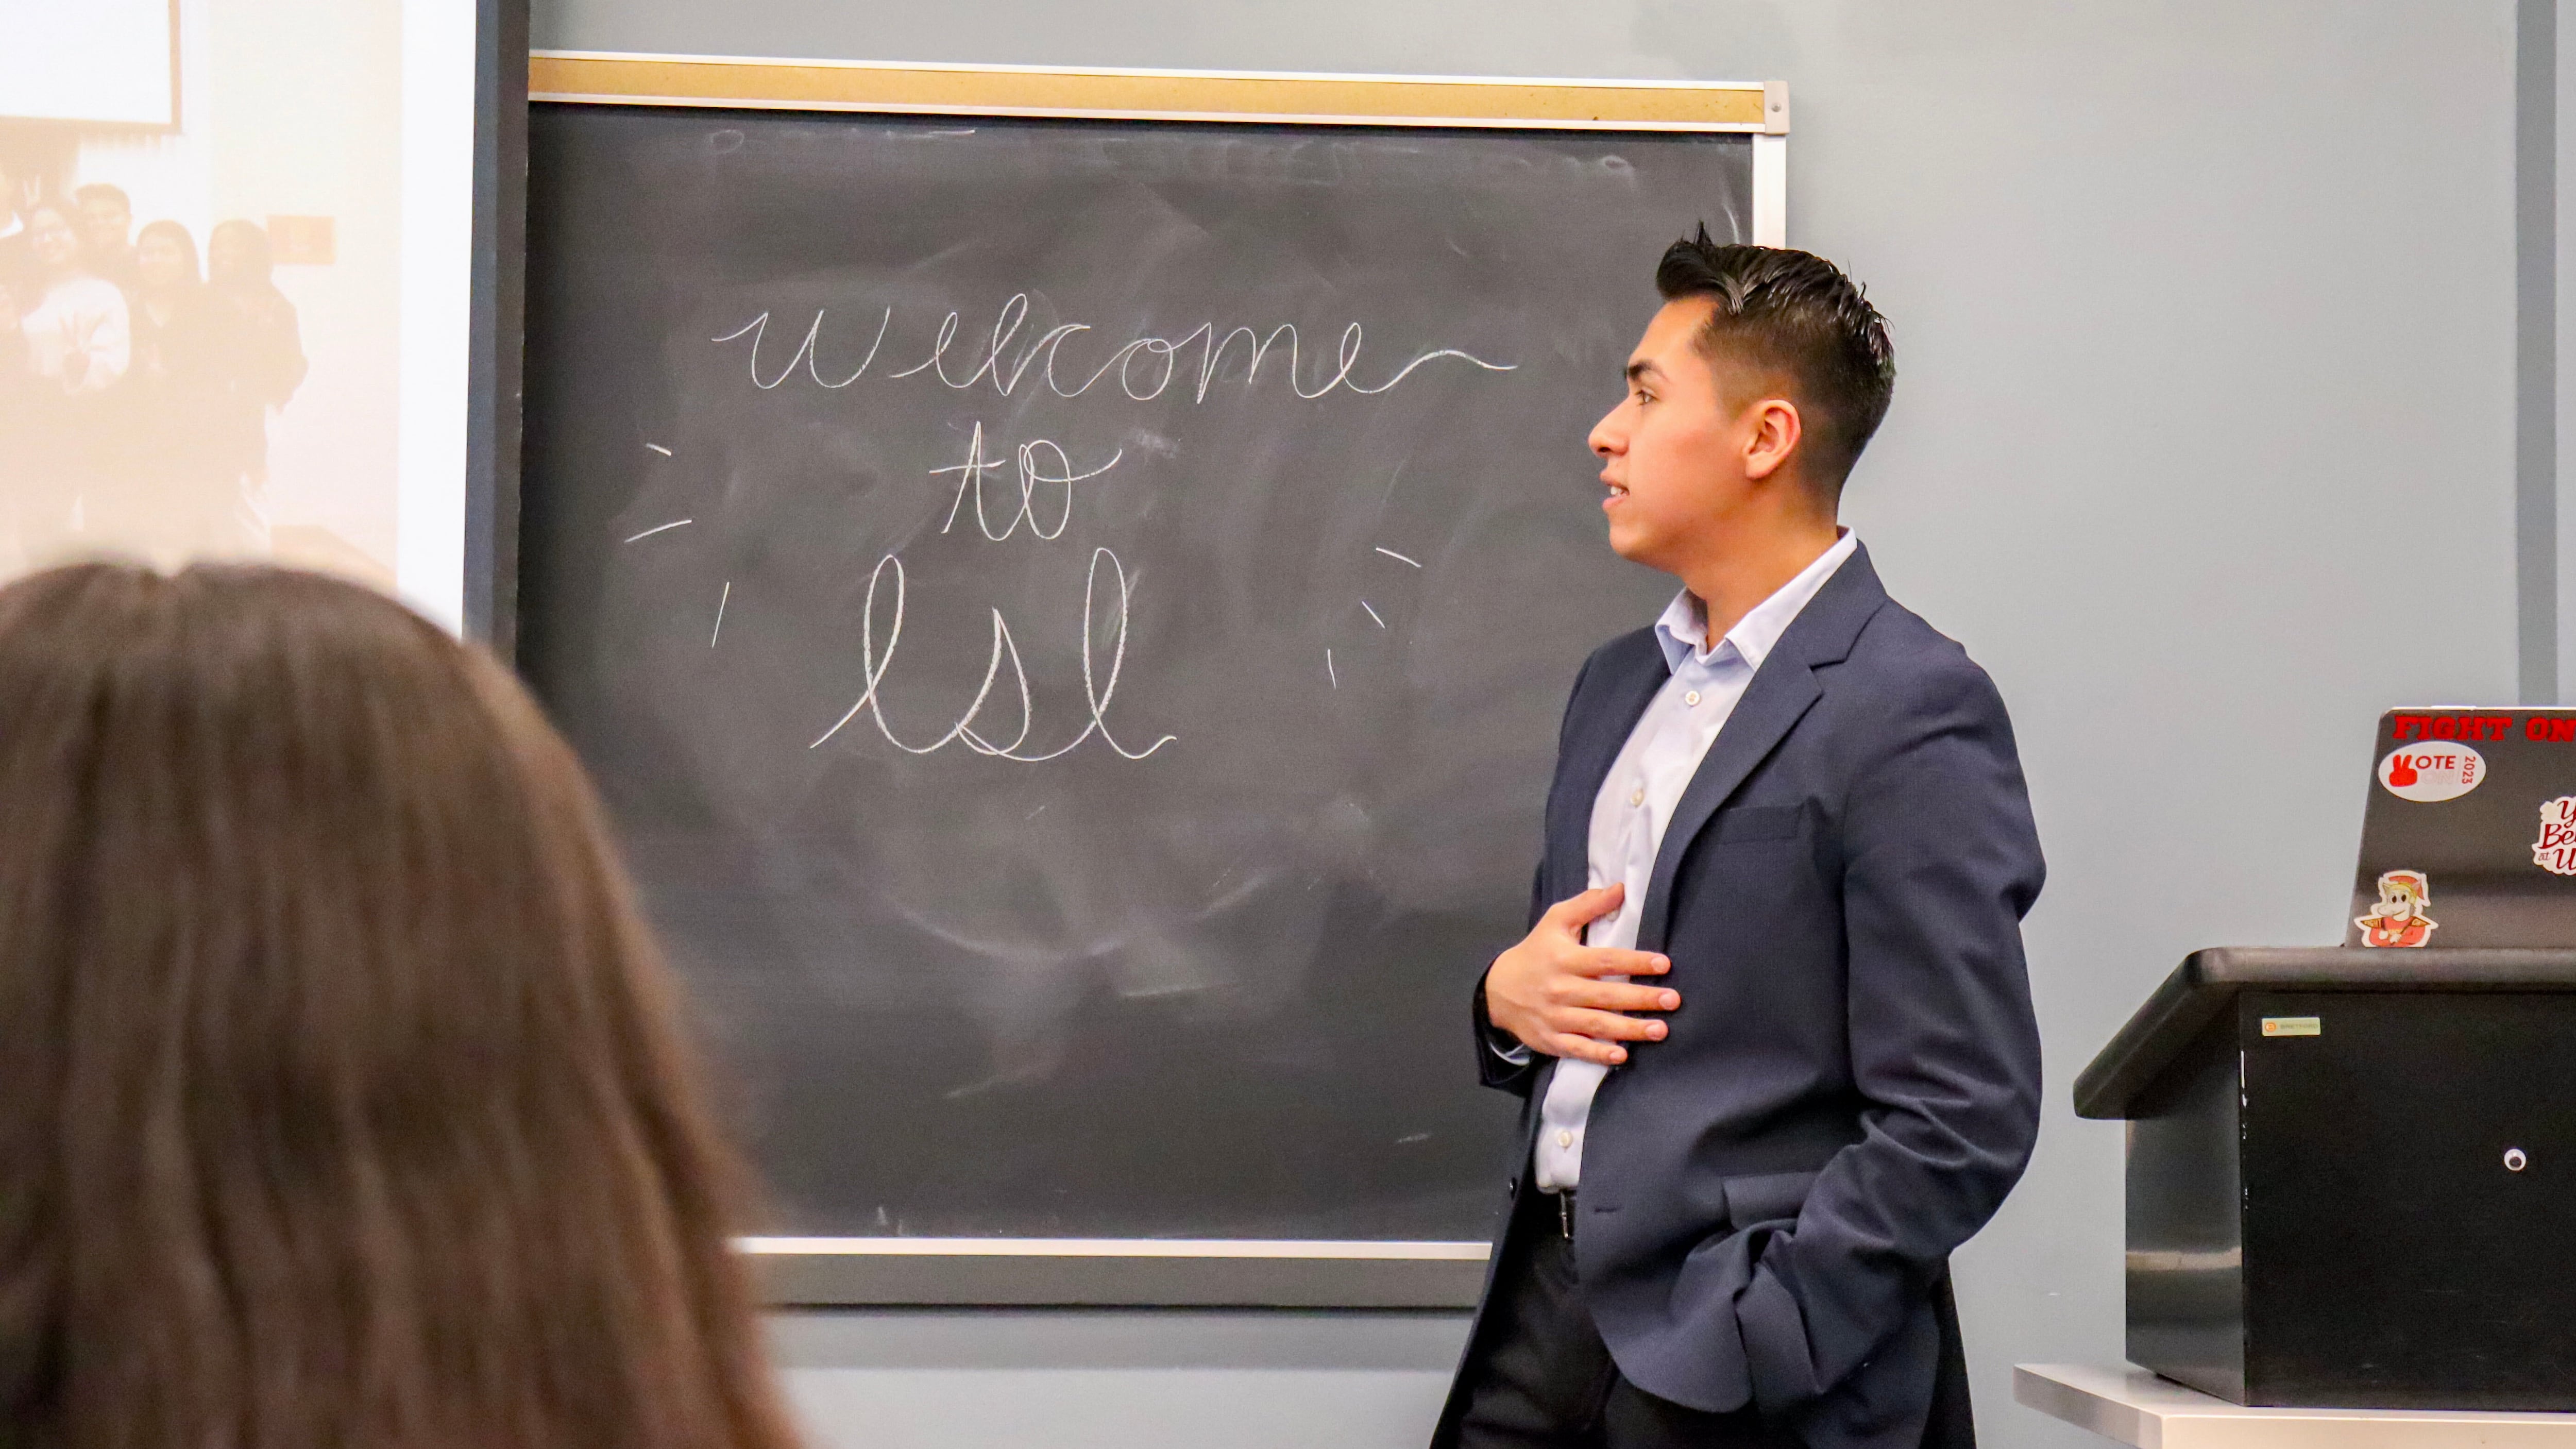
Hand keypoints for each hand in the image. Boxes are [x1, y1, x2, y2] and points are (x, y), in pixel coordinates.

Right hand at [1482, 882, 1677, 1066]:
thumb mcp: (1555, 921)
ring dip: (1630, 1029)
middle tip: (1672, 1000)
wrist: (1497, 990)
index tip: (1663, 964)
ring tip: (1660, 1030)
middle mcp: (1561, 989)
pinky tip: (1622, 1055)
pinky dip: (1598, 1054)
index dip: (1635, 962)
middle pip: (1607, 995)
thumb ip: (1588, 905)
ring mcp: (1555, 1017)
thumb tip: (1620, 889)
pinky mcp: (1550, 1039)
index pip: (1605, 960)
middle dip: (1641, 998)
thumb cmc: (1535, 953)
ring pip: (1597, 1024)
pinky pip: (1577, 1049)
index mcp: (1565, 959)